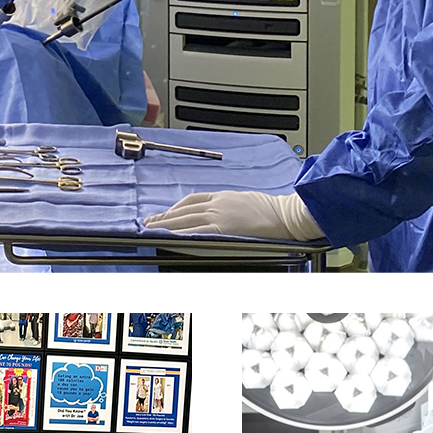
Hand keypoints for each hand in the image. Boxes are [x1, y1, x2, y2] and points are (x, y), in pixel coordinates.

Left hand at [145, 189, 321, 241]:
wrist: (283, 214)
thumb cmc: (271, 209)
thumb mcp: (245, 200)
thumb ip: (229, 204)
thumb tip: (220, 213)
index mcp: (223, 196)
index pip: (192, 199)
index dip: (176, 207)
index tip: (166, 213)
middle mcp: (217, 203)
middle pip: (184, 209)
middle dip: (165, 216)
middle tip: (149, 222)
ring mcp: (219, 215)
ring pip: (185, 219)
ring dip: (166, 225)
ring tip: (153, 229)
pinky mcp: (223, 228)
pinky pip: (196, 231)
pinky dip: (181, 233)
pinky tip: (171, 237)